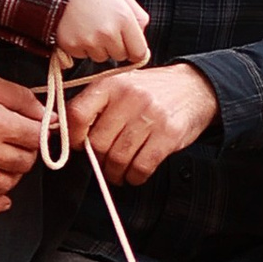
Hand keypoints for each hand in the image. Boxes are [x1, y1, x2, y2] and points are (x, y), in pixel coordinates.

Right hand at [0, 58, 45, 217]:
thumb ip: (20, 97)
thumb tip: (46, 114)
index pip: (37, 138)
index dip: (42, 132)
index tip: (39, 130)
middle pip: (24, 162)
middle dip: (27, 152)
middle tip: (20, 143)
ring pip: (5, 184)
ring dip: (12, 174)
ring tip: (6, 162)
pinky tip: (2, 200)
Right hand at [55, 0, 151, 65]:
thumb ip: (139, 19)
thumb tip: (143, 44)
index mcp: (125, 19)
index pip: (139, 53)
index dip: (135, 50)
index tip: (130, 46)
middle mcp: (108, 33)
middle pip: (120, 56)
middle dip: (116, 46)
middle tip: (105, 28)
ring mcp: (89, 42)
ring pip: (101, 57)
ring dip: (98, 48)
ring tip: (90, 27)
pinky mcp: (72, 47)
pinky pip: (83, 56)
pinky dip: (82, 47)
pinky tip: (78, 30)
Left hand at [70, 62, 220, 182]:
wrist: (196, 87)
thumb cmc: (153, 91)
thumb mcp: (122, 86)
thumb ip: (97, 106)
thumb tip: (66, 132)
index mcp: (112, 84)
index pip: (77, 115)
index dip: (73, 137)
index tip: (80, 145)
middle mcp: (129, 97)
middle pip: (98, 143)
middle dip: (98, 160)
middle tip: (104, 162)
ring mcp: (150, 116)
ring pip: (118, 159)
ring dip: (115, 173)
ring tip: (119, 172)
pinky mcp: (168, 134)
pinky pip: (141, 167)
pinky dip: (134, 177)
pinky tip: (135, 174)